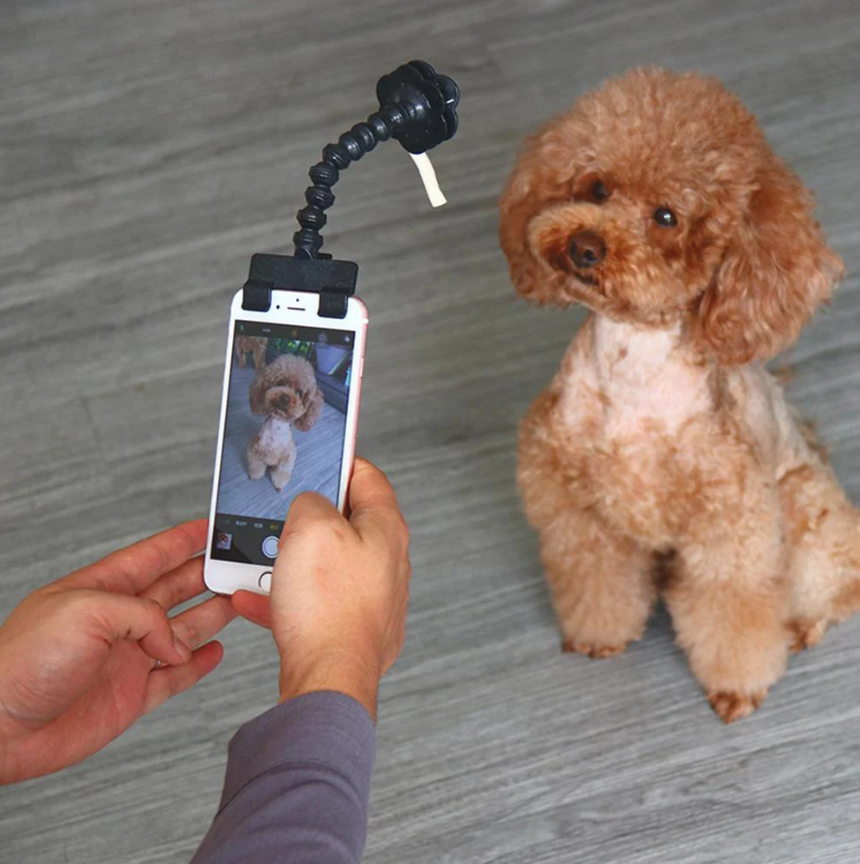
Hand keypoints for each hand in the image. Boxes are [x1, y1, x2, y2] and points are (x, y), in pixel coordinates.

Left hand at [0, 520, 234, 783]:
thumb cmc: (22, 663)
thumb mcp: (88, 612)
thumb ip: (144, 616)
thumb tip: (177, 642)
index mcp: (103, 589)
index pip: (154, 556)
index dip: (184, 540)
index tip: (212, 527)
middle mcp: (118, 621)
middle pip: (176, 589)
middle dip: (208, 575)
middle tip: (239, 566)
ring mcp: (127, 658)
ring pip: (182, 630)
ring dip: (212, 614)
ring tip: (240, 602)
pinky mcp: (131, 696)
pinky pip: (175, 676)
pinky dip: (199, 663)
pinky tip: (214, 652)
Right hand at [233, 459, 410, 719]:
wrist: (329, 680)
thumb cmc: (328, 608)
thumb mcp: (310, 527)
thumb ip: (311, 502)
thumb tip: (310, 506)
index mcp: (386, 529)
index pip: (369, 478)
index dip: (341, 463)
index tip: (323, 462)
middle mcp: (388, 562)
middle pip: (348, 524)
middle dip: (309, 522)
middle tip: (285, 522)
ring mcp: (374, 597)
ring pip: (328, 566)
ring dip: (293, 563)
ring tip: (266, 566)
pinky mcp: (354, 628)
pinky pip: (318, 602)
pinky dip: (288, 599)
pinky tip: (258, 601)